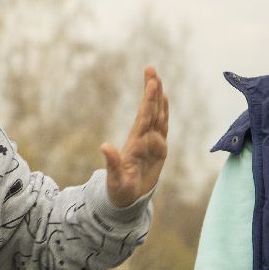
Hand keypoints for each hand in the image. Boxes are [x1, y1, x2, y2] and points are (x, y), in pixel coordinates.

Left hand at [103, 67, 168, 207]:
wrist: (126, 200)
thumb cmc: (120, 191)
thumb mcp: (115, 180)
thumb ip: (112, 163)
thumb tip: (104, 146)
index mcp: (136, 144)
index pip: (144, 117)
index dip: (149, 100)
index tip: (151, 82)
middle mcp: (144, 139)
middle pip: (150, 110)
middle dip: (152, 90)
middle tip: (151, 69)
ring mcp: (151, 142)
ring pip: (156, 115)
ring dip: (158, 98)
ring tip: (157, 79)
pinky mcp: (159, 148)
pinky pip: (162, 126)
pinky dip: (164, 112)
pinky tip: (165, 99)